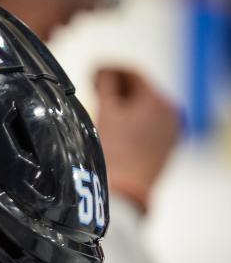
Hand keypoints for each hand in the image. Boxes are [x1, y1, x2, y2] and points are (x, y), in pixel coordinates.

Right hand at [93, 67, 179, 212]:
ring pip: (144, 108)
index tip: (92, 72)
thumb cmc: (113, 154)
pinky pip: (148, 124)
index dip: (109, 69)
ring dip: (125, 104)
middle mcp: (170, 113)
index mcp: (157, 101)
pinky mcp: (164, 147)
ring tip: (102, 108)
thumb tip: (102, 73)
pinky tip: (115, 127)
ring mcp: (169, 131)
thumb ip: (105, 86)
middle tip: (94, 88)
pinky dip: (133, 120)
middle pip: (140, 90)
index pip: (132, 73)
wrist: (124, 193)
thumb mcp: (104, 113)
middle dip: (117, 86)